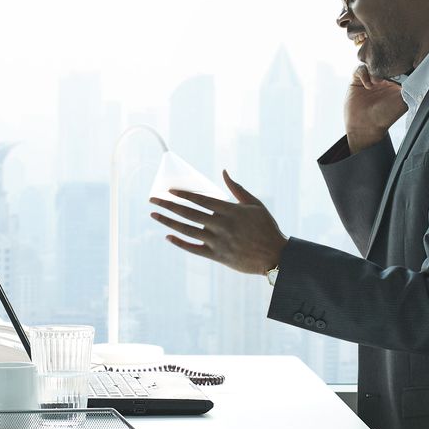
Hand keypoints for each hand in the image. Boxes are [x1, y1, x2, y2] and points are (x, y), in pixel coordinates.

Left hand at [149, 170, 287, 275]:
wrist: (275, 256)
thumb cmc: (266, 227)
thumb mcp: (255, 204)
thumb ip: (237, 189)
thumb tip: (224, 172)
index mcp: (230, 210)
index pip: (200, 200)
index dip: (183, 194)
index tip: (169, 190)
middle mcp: (221, 225)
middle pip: (188, 213)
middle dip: (168, 205)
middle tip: (153, 200)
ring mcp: (218, 241)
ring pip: (187, 230)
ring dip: (168, 222)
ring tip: (154, 215)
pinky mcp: (217, 256)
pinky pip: (194, 249)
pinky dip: (180, 243)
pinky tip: (168, 236)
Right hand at [345, 66, 405, 152]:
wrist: (365, 127)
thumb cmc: (386, 116)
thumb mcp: (404, 101)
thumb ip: (411, 88)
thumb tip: (420, 75)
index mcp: (395, 81)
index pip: (398, 65)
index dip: (399, 62)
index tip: (400, 64)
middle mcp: (382, 78)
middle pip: (384, 61)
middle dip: (385, 64)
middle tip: (387, 71)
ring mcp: (369, 78)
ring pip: (371, 62)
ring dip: (374, 69)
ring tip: (377, 81)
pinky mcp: (357, 80)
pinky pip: (360, 68)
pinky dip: (364, 73)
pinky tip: (368, 85)